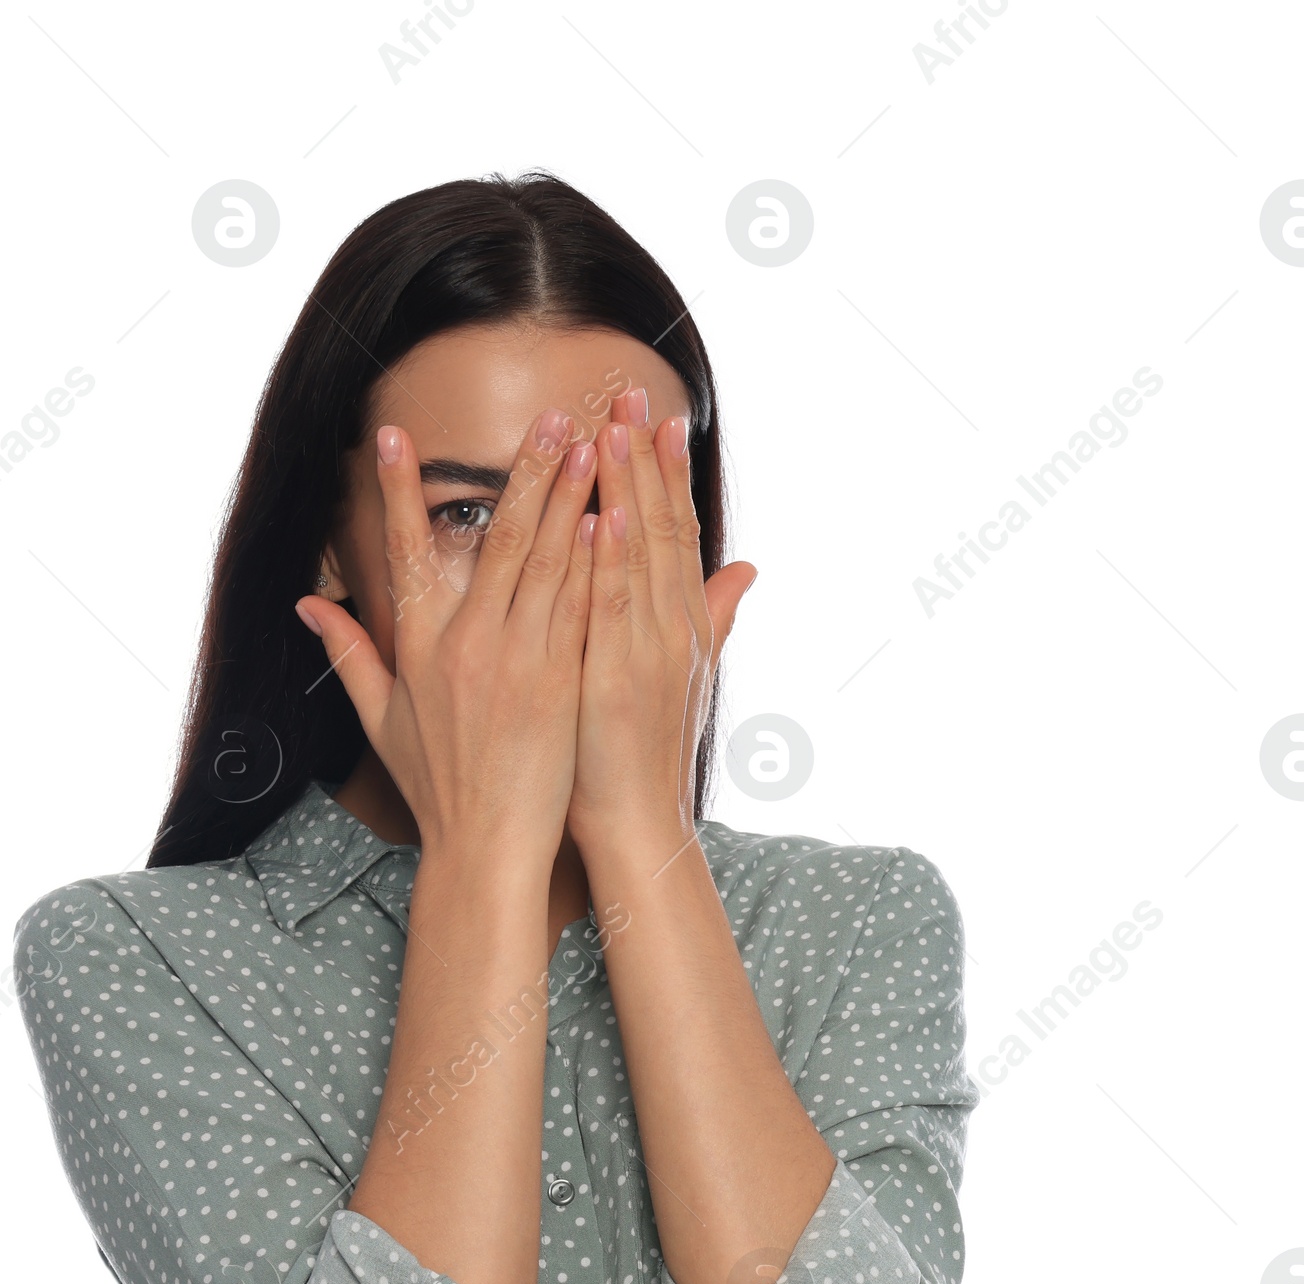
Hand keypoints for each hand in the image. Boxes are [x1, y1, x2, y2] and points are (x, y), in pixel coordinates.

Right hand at [295, 410, 597, 869]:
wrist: (486, 847)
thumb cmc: (437, 787)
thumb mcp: (380, 720)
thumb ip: (348, 653)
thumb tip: (308, 602)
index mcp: (420, 648)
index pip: (404, 552)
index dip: (400, 490)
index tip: (397, 433)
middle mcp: (467, 645)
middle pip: (499, 540)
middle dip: (525, 471)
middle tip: (552, 415)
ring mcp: (517, 662)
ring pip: (547, 563)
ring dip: (570, 497)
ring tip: (592, 442)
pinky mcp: (560, 683)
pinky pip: (580, 608)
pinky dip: (594, 560)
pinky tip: (610, 516)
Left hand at [567, 388, 756, 857]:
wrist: (638, 824)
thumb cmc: (644, 754)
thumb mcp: (684, 675)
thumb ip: (713, 617)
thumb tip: (748, 571)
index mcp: (681, 625)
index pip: (675, 533)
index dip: (668, 473)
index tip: (659, 416)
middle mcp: (672, 629)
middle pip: (661, 528)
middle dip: (646, 459)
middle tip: (631, 393)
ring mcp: (648, 651)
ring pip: (639, 556)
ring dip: (626, 490)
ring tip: (611, 429)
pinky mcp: (617, 679)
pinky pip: (614, 611)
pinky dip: (611, 562)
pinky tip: (601, 516)